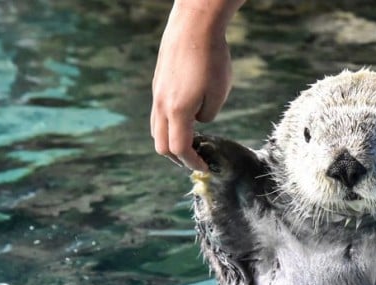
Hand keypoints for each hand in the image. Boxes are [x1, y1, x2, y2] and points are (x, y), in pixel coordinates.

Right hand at [151, 1, 235, 169]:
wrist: (194, 25)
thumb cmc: (212, 58)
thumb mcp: (219, 93)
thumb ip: (207, 116)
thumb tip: (198, 122)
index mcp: (177, 111)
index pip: (179, 149)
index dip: (192, 163)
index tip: (205, 168)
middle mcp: (161, 105)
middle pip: (161, 145)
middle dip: (178, 158)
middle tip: (196, 160)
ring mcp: (157, 94)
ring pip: (157, 129)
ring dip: (171, 141)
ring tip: (191, 143)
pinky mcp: (158, 84)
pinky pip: (158, 113)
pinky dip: (169, 125)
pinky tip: (186, 120)